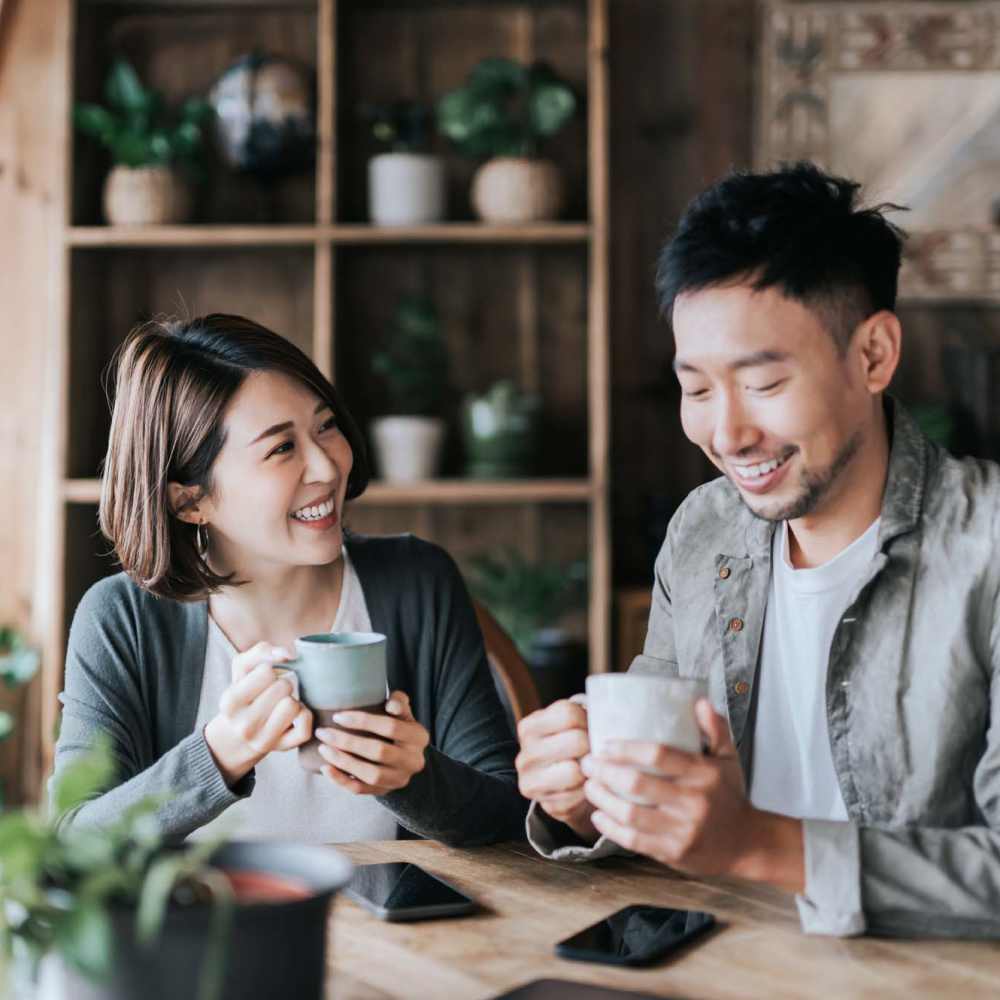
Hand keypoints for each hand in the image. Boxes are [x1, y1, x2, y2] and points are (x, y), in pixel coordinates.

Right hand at [204, 642, 311, 786]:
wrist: (238, 736)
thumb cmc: (245, 694)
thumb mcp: (242, 669)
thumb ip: (261, 651)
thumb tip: (286, 654)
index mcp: (230, 701)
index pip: (266, 672)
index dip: (270, 670)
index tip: (265, 679)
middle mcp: (244, 724)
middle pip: (283, 687)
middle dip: (283, 684)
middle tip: (275, 692)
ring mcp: (263, 740)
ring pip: (293, 706)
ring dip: (293, 700)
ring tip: (283, 703)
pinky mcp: (283, 748)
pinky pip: (305, 727)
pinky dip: (305, 715)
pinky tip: (295, 715)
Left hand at [315, 690, 428, 794]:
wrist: (405, 758)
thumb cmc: (399, 728)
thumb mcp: (403, 713)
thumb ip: (399, 702)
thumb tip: (390, 704)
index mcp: (419, 737)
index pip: (391, 727)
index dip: (364, 721)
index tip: (338, 716)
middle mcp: (413, 760)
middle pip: (379, 751)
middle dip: (347, 741)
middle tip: (323, 732)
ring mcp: (399, 779)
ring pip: (370, 774)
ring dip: (343, 761)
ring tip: (323, 749)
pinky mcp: (385, 791)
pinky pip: (361, 789)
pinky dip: (341, 780)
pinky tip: (326, 768)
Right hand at [515, 699, 597, 842]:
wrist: (567, 783)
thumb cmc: (573, 745)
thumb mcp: (571, 723)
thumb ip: (583, 716)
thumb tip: (604, 723)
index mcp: (528, 728)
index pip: (568, 714)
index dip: (586, 720)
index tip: (588, 728)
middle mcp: (525, 756)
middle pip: (576, 741)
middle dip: (591, 746)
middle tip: (592, 750)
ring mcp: (533, 783)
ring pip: (576, 770)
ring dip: (589, 770)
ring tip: (589, 767)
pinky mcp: (548, 806)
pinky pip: (580, 794)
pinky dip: (588, 790)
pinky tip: (585, 785)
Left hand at [581, 698, 804, 891]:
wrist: (748, 845)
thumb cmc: (730, 796)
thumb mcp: (729, 759)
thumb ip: (715, 729)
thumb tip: (699, 701)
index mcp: (704, 774)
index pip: (658, 755)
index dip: (626, 748)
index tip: (604, 744)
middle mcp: (693, 802)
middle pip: (637, 784)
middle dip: (605, 772)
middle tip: (588, 762)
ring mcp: (682, 830)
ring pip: (631, 814)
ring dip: (603, 799)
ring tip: (589, 786)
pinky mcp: (673, 853)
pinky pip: (634, 840)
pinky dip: (611, 828)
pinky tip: (598, 816)